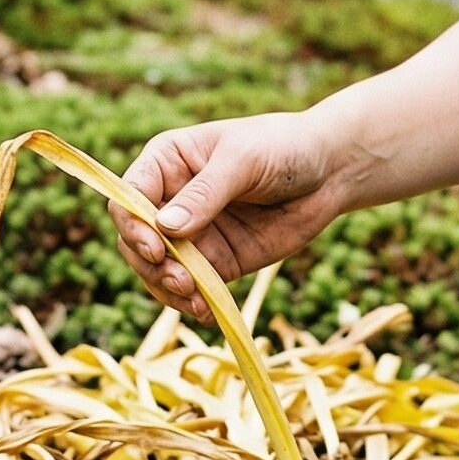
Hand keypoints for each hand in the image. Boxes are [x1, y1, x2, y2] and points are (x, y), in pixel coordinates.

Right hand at [110, 112, 351, 320]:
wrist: (330, 173)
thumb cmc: (283, 147)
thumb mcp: (243, 160)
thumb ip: (205, 193)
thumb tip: (165, 229)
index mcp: (166, 161)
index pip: (128, 195)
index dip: (133, 224)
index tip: (157, 247)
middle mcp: (170, 200)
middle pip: (135, 239)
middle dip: (150, 265)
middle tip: (181, 281)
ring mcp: (191, 234)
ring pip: (156, 270)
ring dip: (167, 289)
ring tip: (194, 299)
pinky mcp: (216, 262)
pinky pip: (191, 288)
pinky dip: (192, 303)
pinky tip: (206, 312)